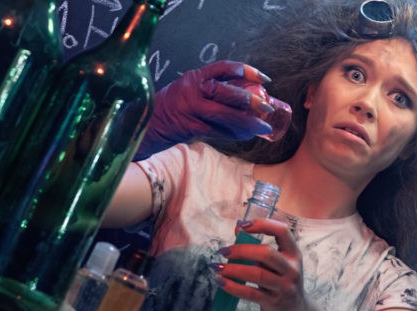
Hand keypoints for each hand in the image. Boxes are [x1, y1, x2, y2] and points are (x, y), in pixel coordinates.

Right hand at [135, 60, 274, 158]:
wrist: (149, 124)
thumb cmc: (175, 106)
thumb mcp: (191, 89)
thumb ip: (214, 90)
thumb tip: (248, 99)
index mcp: (195, 77)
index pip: (223, 68)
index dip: (246, 71)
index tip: (265, 79)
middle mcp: (192, 90)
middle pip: (225, 92)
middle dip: (250, 100)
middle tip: (268, 107)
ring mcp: (190, 109)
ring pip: (224, 115)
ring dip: (247, 122)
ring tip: (263, 127)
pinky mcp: (190, 127)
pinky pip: (218, 131)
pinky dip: (235, 134)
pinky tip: (247, 136)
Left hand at [214, 218, 311, 310]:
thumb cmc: (282, 282)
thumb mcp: (279, 263)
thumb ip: (260, 247)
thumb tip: (238, 228)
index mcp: (294, 254)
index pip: (282, 231)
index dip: (262, 224)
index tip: (243, 225)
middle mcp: (291, 269)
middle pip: (266, 254)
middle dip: (241, 250)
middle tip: (224, 251)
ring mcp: (284, 287)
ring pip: (256, 274)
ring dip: (233, 269)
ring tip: (217, 267)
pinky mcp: (274, 303)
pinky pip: (250, 293)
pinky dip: (233, 287)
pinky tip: (221, 282)